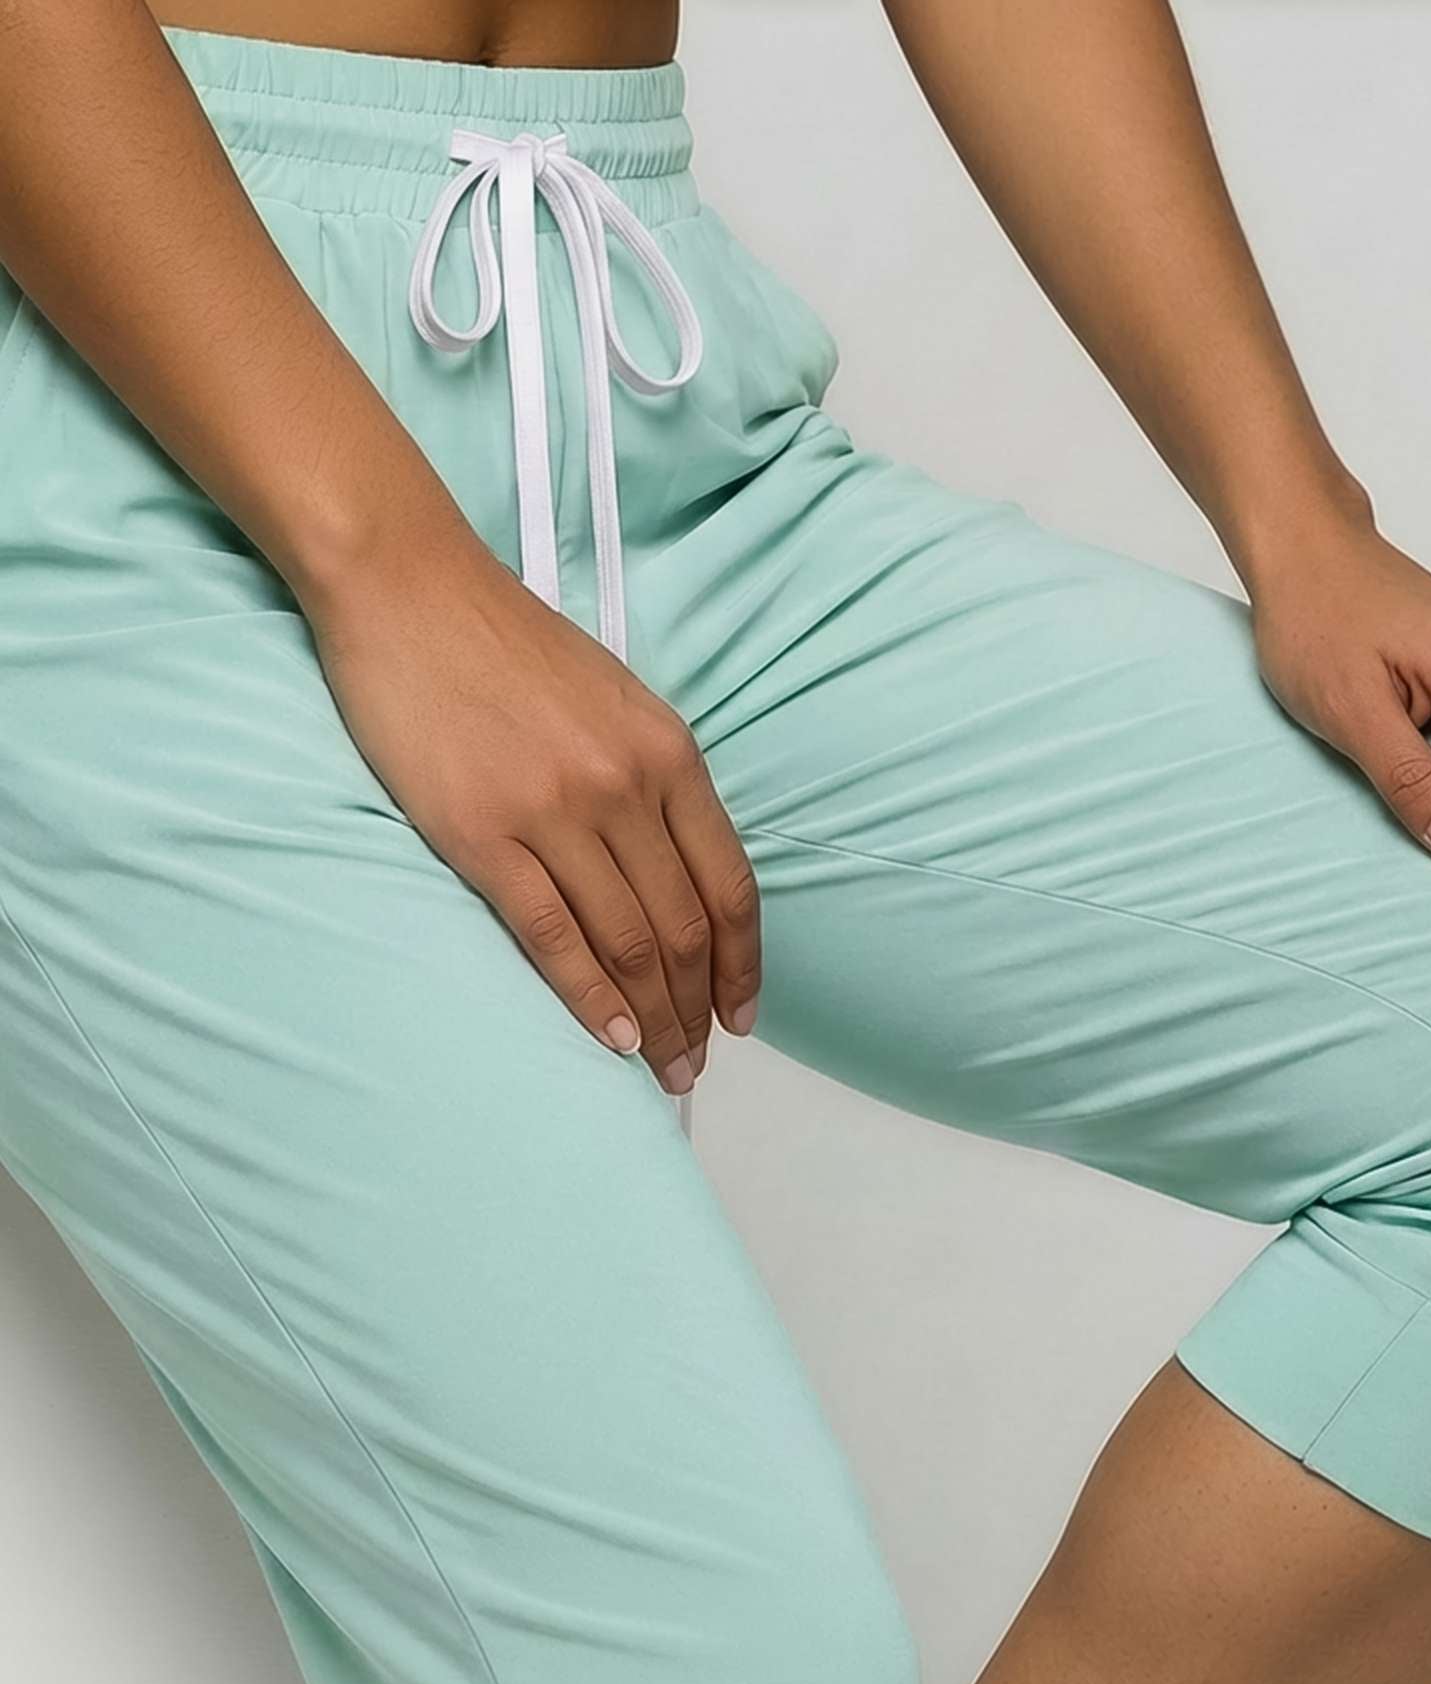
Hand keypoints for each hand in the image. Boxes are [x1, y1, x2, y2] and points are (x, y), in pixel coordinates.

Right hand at [305, 523, 760, 1092]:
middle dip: (698, 1008)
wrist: (407, 589)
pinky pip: (554, 938)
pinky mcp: (484, 835)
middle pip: (684, 927)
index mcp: (668, 753)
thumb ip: (652, 778)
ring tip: (660, 1066)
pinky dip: (590, 998)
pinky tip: (611, 1038)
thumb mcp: (615, 699)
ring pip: (628, 942)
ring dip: (652, 1018)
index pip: (729, 884)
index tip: (742, 1015)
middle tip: (697, 1062)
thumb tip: (676, 870)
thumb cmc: (507, 645)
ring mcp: (555, 814)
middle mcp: (625, 787)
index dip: (742, 963)